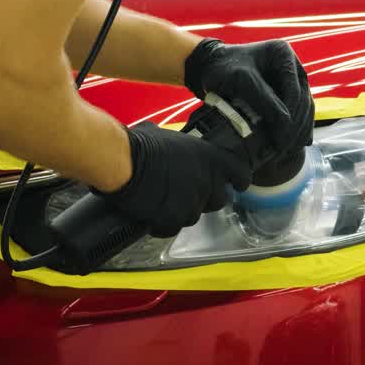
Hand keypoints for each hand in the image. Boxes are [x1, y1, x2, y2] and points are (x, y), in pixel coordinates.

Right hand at [101, 123, 253, 237]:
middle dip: (206, 198)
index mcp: (210, 157)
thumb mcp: (168, 137)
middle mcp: (207, 181)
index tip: (238, 184)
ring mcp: (192, 202)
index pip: (240, 172)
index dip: (239, 180)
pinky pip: (173, 228)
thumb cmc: (141, 144)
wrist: (124, 164)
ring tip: (164, 204)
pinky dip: (164, 225)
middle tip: (189, 194)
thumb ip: (181, 147)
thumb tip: (170, 146)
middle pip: (218, 199)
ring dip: (183, 212)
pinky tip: (153, 219)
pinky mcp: (175, 218)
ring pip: (195, 215)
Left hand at [184, 40, 313, 155]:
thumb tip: (287, 127)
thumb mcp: (243, 82)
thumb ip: (266, 101)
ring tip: (291, 150)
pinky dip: (295, 128)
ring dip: (299, 130)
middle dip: (298, 126)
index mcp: (283, 54)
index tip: (283, 139)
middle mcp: (291, 65)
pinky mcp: (284, 92)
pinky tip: (293, 145)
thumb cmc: (222, 69)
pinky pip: (296, 112)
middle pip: (303, 100)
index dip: (292, 116)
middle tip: (288, 149)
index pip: (296, 90)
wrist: (208, 68)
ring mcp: (289, 79)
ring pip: (303, 108)